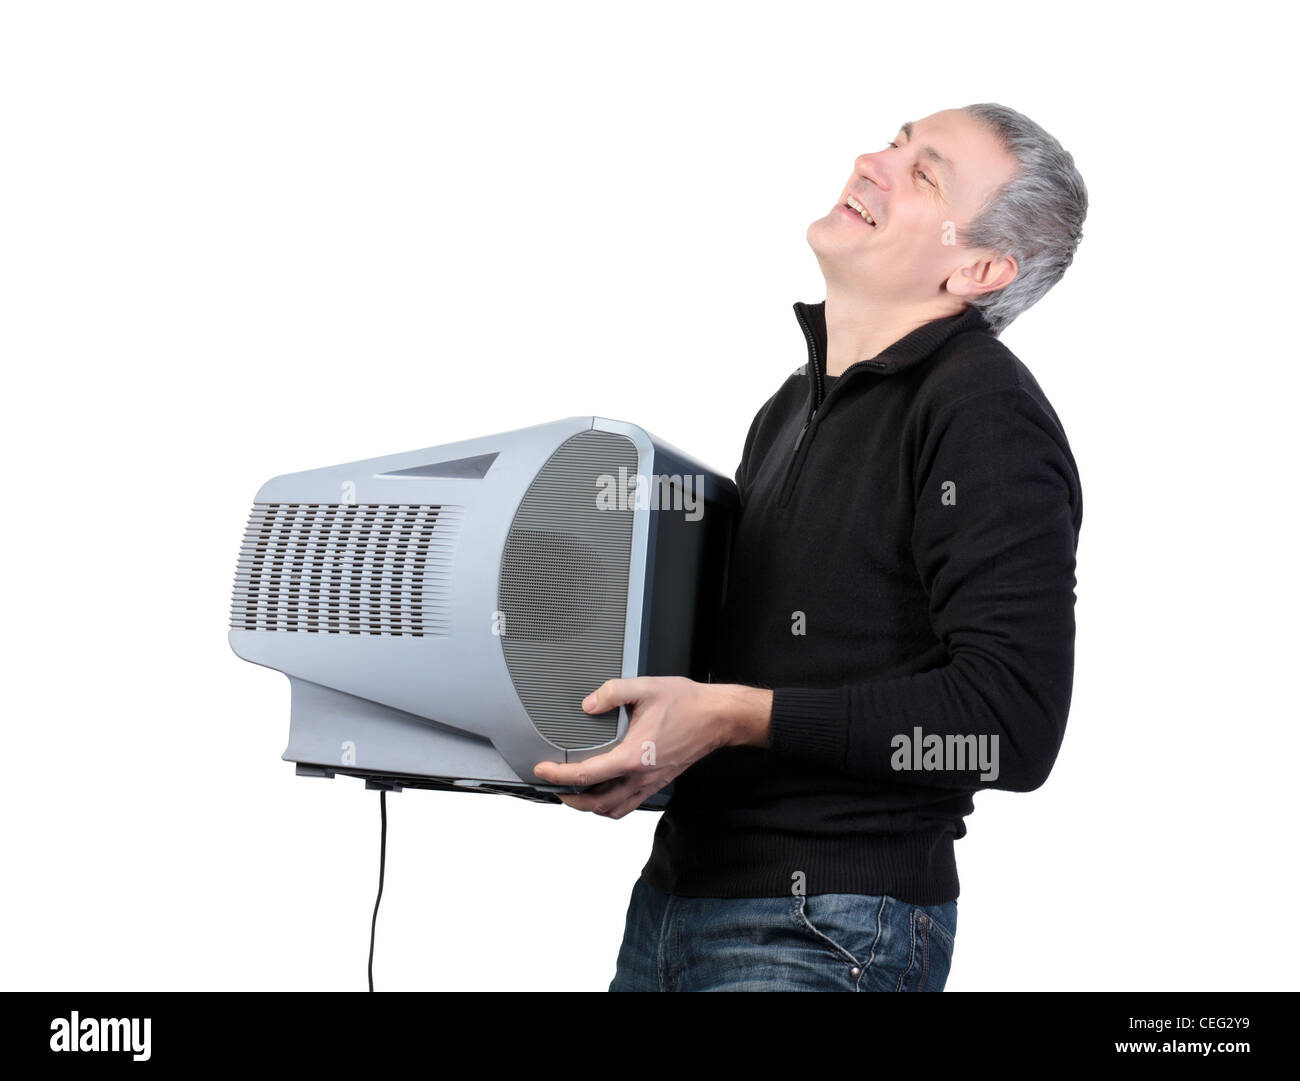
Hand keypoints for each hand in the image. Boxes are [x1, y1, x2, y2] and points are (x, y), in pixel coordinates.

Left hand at [532, 677, 771, 819]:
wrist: (719, 717)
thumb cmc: (688, 704)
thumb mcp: (645, 688)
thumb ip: (611, 693)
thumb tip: (588, 705)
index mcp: (633, 756)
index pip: (587, 775)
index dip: (559, 776)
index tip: (543, 771)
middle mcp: (642, 776)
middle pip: (597, 804)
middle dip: (571, 800)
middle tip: (553, 788)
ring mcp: (652, 783)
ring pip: (614, 810)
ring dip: (590, 807)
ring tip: (575, 795)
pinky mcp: (660, 781)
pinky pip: (630, 804)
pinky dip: (611, 806)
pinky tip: (606, 792)